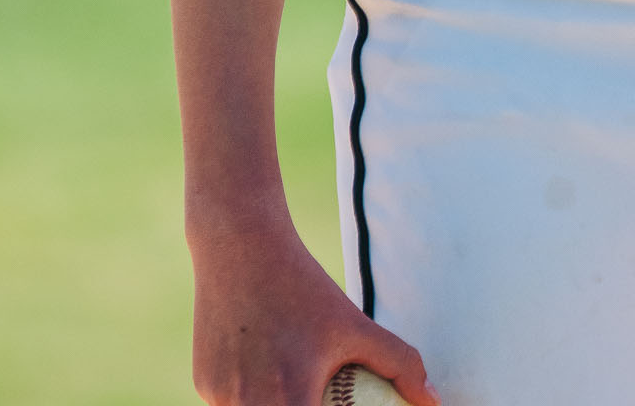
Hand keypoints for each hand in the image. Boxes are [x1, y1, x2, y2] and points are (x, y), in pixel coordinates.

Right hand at [189, 215, 438, 404]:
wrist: (239, 244)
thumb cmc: (305, 287)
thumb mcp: (353, 323)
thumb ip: (399, 364)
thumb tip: (432, 400)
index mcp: (289, 400)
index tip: (335, 400)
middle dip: (306, 403)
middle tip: (316, 389)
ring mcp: (219, 397)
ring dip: (275, 399)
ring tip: (286, 360)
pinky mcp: (202, 384)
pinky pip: (231, 401)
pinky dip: (249, 392)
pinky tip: (259, 354)